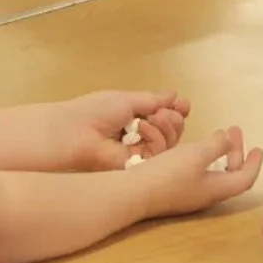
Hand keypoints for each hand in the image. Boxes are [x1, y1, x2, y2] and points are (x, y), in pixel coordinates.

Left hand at [50, 90, 190, 171]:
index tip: (184, 104)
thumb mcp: (128, 99)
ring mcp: (140, 153)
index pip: (163, 117)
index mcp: (135, 119)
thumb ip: (153, 100)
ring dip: (167, 126)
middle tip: (166, 112)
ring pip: (169, 143)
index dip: (175, 111)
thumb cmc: (97, 110)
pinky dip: (156, 137)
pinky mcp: (139, 167)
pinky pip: (159, 154)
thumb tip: (174, 95)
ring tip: (155, 117)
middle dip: (174, 119)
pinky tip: (144, 128)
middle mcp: (140, 137)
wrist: (77, 131)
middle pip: (172, 132)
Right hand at [136, 126, 262, 217]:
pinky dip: (205, 159)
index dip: (254, 163)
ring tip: (217, 135)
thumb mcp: (197, 154)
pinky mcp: (176, 191)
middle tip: (233, 130)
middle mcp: (207, 195)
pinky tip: (194, 148)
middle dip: (235, 151)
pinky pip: (200, 174)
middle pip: (230, 175)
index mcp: (217, 189)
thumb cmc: (169, 173)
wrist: (134, 193)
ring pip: (215, 173)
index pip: (245, 178)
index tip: (258, 148)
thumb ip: (217, 146)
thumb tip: (229, 142)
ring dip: (219, 153)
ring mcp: (190, 195)